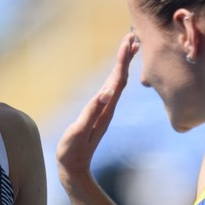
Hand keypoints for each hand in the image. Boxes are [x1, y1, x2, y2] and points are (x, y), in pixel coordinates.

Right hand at [56, 33, 137, 183]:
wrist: (74, 169)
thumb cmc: (72, 151)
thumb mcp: (79, 131)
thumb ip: (92, 113)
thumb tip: (106, 93)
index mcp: (105, 109)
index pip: (117, 80)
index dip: (122, 60)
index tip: (127, 41)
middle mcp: (108, 108)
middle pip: (120, 78)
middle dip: (126, 57)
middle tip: (131, 36)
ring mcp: (104, 112)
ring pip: (117, 84)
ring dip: (123, 65)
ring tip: (128, 48)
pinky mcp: (98, 115)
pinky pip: (110, 91)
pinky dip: (115, 77)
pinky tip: (115, 74)